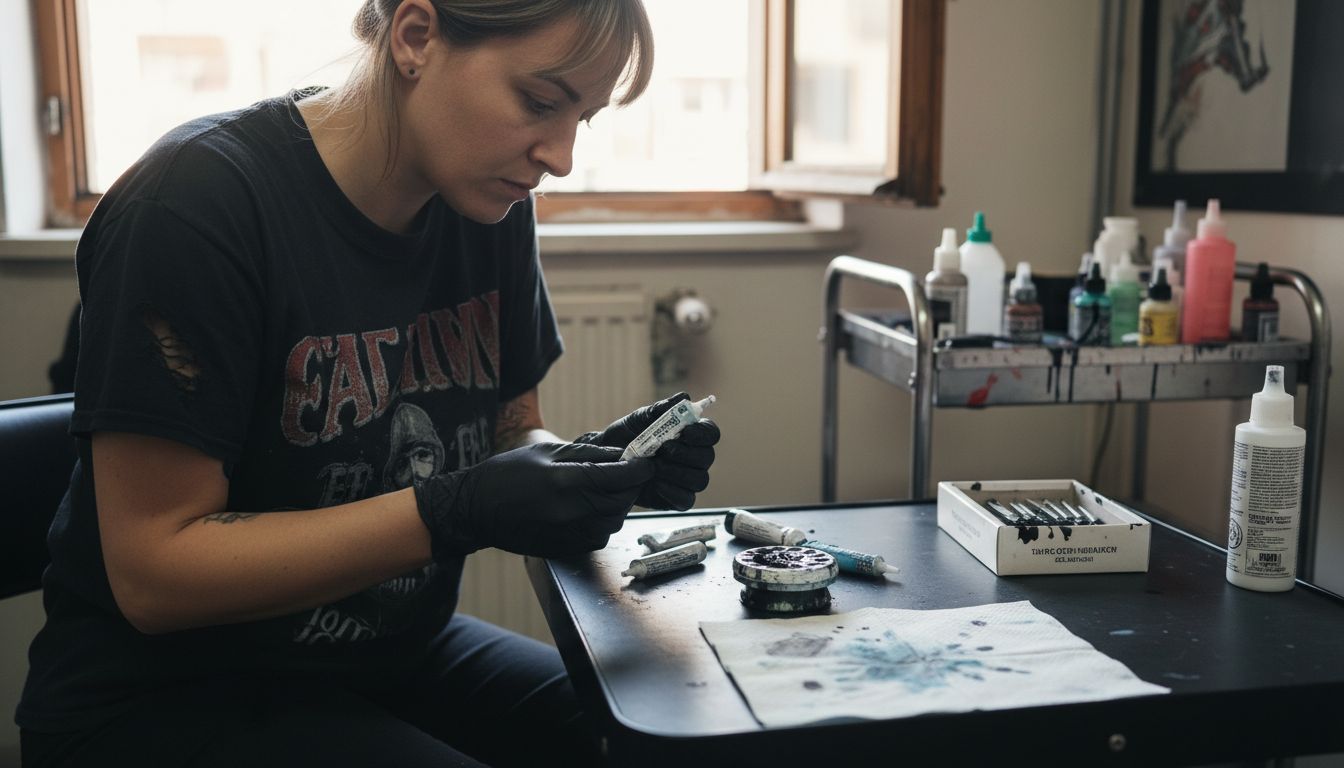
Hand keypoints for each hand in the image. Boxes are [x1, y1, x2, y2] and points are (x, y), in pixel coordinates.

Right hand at [413, 443, 654, 558]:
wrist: (475, 510)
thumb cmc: (507, 474)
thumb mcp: (546, 451)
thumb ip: (588, 454)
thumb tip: (621, 455)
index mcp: (565, 481)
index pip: (620, 477)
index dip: (639, 469)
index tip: (645, 463)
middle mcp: (571, 511)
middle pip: (623, 501)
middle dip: (630, 486)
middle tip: (625, 474)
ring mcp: (568, 533)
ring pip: (615, 520)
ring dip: (617, 505)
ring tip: (603, 490)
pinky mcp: (566, 548)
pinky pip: (600, 535)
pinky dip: (603, 521)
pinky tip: (588, 508)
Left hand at [575, 392, 719, 510]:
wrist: (605, 459)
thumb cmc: (625, 436)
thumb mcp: (639, 418)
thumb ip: (661, 409)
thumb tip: (683, 397)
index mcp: (690, 435)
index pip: (711, 434)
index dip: (703, 433)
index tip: (685, 432)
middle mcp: (694, 458)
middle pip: (708, 457)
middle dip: (687, 453)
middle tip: (663, 449)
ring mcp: (686, 480)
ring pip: (700, 480)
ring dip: (679, 472)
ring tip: (655, 467)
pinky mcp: (676, 498)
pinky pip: (686, 500)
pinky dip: (673, 491)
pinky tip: (656, 484)